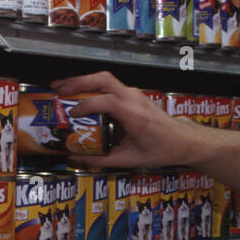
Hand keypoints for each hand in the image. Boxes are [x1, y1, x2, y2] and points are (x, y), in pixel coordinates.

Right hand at [50, 71, 210, 169]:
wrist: (182, 140)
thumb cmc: (159, 150)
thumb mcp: (129, 160)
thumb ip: (100, 160)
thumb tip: (75, 160)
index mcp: (135, 116)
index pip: (107, 102)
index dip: (87, 105)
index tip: (72, 114)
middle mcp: (134, 100)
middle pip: (103, 79)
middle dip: (78, 81)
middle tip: (57, 88)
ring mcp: (133, 94)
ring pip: (105, 79)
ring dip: (83, 81)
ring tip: (62, 88)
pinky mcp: (132, 94)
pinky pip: (109, 86)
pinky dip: (92, 87)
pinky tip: (80, 96)